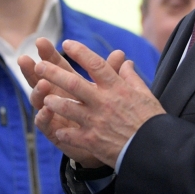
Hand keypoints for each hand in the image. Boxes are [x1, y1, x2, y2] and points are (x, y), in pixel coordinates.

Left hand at [31, 39, 165, 167]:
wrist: (155, 149)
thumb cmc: (151, 121)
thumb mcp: (145, 95)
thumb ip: (131, 77)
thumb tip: (125, 61)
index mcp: (117, 88)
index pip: (96, 64)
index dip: (80, 52)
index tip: (66, 43)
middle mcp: (103, 102)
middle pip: (73, 83)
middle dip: (53, 73)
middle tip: (39, 66)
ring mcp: (96, 122)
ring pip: (67, 108)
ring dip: (53, 102)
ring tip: (44, 98)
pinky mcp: (92, 140)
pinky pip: (71, 135)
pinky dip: (63, 132)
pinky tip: (59, 130)